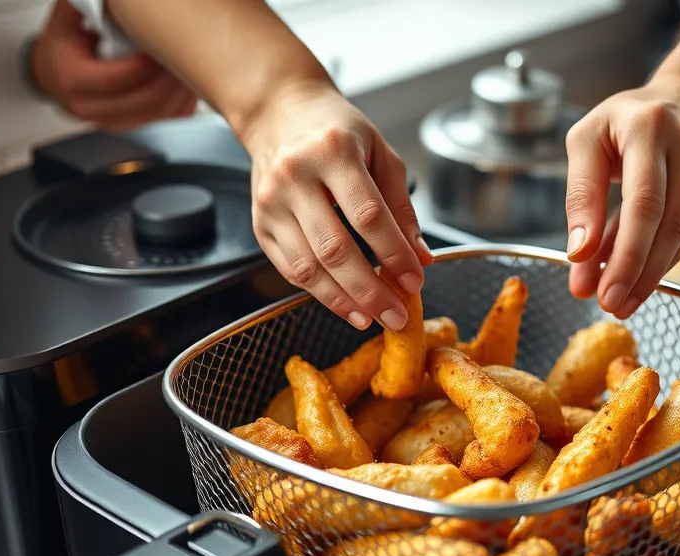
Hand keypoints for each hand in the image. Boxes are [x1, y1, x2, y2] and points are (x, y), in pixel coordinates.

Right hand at [31, 0, 196, 130]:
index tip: (163, 43)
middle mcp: (92, 107)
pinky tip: (187, 81)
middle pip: (145, 101)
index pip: (116, 79)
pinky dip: (182, 101)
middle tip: (186, 53)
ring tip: (191, 64)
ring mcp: (113, 121)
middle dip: (171, 78)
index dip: (145, 64)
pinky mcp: (132, 124)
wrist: (53, 72)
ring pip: (160, 113)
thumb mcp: (67, 19)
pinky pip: (167, 118)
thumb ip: (86, 3)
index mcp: (72, 80)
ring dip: (181, 90)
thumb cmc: (63, 44)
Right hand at [242, 81, 431, 331]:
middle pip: (334, 248)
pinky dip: (319, 293)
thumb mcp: (380, 152)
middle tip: (396, 315)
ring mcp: (271, 203)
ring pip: (307, 267)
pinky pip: (289, 269)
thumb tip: (420, 256)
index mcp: (332, 151)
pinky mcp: (259, 224)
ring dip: (343, 301)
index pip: (369, 215)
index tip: (414, 280)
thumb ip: (401, 206)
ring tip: (371, 318)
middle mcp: (295, 176)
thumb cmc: (336, 130)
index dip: (394, 254)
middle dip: (370, 290)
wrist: (279, 113)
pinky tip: (345, 305)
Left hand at [564, 84, 679, 317]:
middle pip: (666, 223)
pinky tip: (644, 277)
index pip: (642, 201)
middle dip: (635, 272)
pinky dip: (668, 259)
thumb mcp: (588, 141)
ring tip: (623, 300)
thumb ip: (581, 196)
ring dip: (652, 275)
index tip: (596, 288)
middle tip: (610, 304)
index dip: (622, 252)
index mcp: (648, 127)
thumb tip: (579, 254)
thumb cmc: (629, 119)